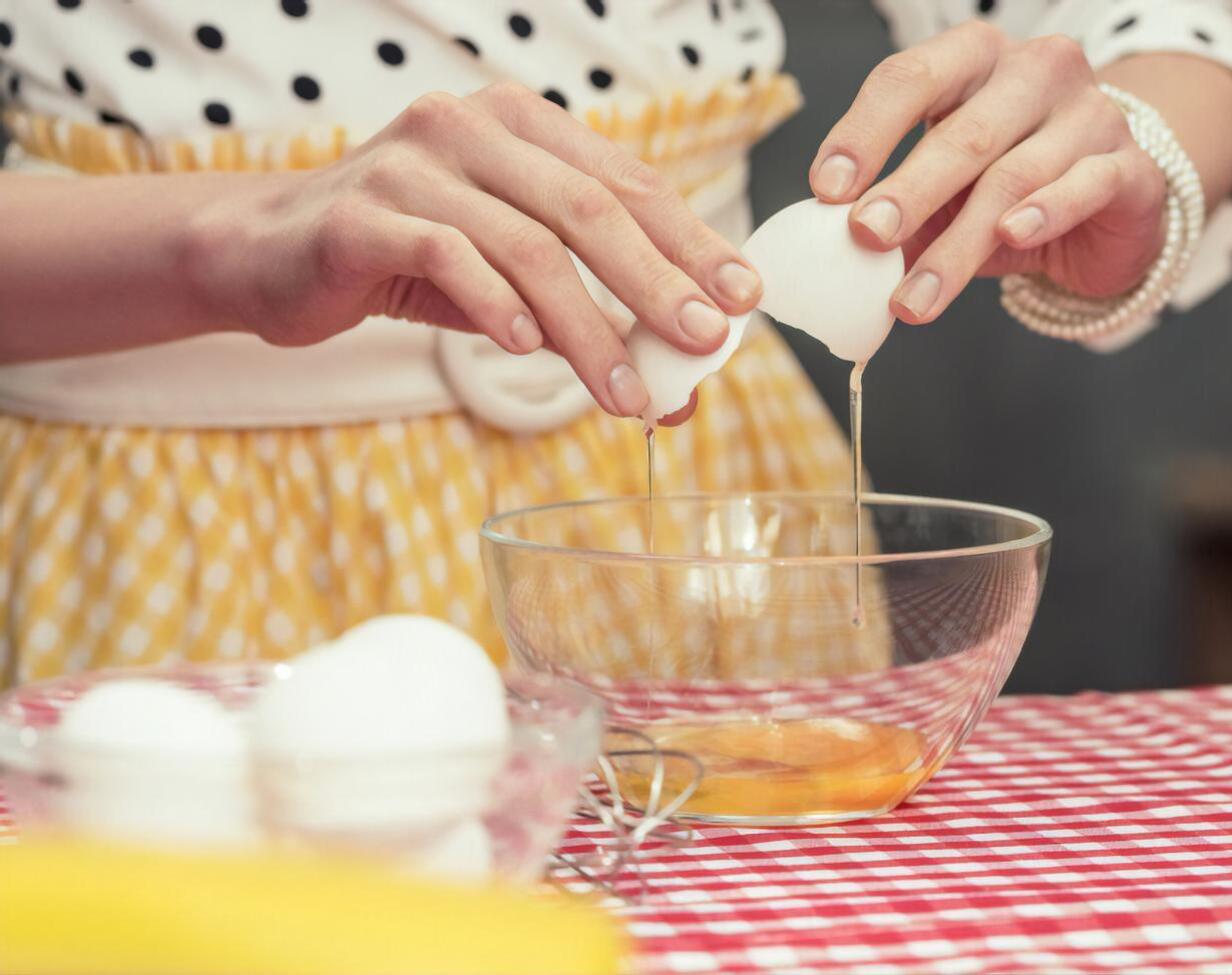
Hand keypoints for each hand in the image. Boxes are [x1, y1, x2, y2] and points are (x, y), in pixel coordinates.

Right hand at [188, 83, 761, 418]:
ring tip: (624, 394)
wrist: (270, 251)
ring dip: (586, 327)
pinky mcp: (362, 213)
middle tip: (705, 343)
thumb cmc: (404, 258)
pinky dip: (496, 307)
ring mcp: (412, 163)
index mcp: (520, 125)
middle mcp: (471, 126)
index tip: (740, 298)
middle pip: (589, 208)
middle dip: (658, 283)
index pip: (625, 182)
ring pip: (527, 246)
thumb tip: (677, 390)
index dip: (690, 240)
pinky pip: (448, 257)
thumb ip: (581, 309)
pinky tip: (527, 350)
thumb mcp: (502, 274)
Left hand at [809, 22, 1167, 323]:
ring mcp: (1090, 114)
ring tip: (913, 297)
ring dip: (956, 244)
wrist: (1104, 207)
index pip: (909, 79)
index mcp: (973, 60)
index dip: (864, 133)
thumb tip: (829, 250)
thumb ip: (893, 209)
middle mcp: (1035, 72)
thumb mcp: (939, 194)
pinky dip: (1045, 212)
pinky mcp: (1130, 166)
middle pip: (962, 131)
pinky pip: (1085, 186)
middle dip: (907, 190)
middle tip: (865, 236)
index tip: (827, 187)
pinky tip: (1012, 235)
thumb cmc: (1004, 188)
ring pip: (1014, 176)